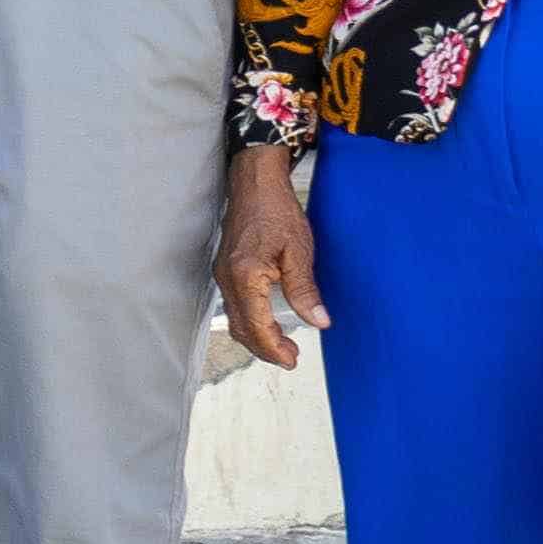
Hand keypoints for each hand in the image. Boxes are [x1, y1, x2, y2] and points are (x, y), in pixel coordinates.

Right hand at [215, 146, 325, 368]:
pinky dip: (250, 321)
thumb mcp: (299, 251)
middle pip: (241, 328)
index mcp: (246, 276)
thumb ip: (305, 290)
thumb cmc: (277, 211)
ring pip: (235, 319)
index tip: (292, 360)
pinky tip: (267, 319)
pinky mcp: (225, 269)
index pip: (257, 325)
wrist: (254, 183)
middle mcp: (228, 279)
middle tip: (291, 358)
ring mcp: (223, 274)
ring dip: (256, 337)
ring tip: (281, 344)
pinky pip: (234, 305)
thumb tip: (319, 322)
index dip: (274, 348)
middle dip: (264, 349)